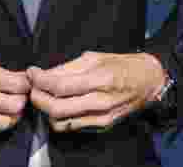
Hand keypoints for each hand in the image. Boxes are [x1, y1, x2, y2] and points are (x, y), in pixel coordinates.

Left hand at [27, 51, 166, 132]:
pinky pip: (72, 126)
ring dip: (46, 110)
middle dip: (38, 98)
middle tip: (33, 86)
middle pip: (57, 108)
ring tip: (45, 96)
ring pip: (61, 122)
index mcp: (101, 79)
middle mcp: (101, 101)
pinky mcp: (102, 126)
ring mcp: (101, 117)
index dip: (40, 80)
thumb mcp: (97, 57)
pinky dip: (60, 117)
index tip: (32, 73)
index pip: (61, 86)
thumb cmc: (124, 65)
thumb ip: (69, 67)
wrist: (150, 82)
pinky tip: (60, 105)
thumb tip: (46, 73)